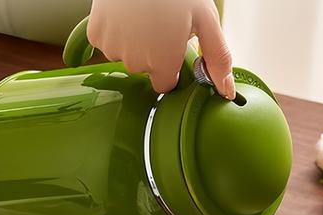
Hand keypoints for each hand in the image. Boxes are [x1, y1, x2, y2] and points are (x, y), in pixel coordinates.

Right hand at [88, 0, 234, 98]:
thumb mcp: (206, 20)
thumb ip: (217, 59)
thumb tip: (226, 92)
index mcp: (163, 63)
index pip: (164, 84)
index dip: (169, 66)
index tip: (172, 47)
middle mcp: (135, 63)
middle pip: (144, 69)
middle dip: (153, 51)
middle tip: (160, 23)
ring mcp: (112, 49)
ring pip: (125, 55)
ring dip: (133, 41)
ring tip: (143, 15)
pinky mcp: (95, 35)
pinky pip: (106, 42)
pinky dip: (115, 31)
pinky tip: (125, 14)